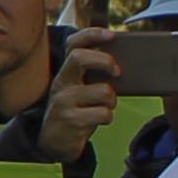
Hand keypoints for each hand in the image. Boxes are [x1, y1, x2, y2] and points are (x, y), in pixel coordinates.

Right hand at [37, 33, 119, 166]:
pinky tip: (98, 120)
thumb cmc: (75, 111)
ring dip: (112, 100)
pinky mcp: (70, 120)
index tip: (112, 34)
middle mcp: (62, 83)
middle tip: (117, 71)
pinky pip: (103, 114)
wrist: (55, 143)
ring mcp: (63, 101)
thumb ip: (93, 76)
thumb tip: (122, 65)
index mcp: (67, 72)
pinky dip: (107, 117)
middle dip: (104, 61)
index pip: (73, 44)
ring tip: (105, 106)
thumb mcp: (80, 90)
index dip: (92, 34)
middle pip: (79, 58)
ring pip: (103, 91)